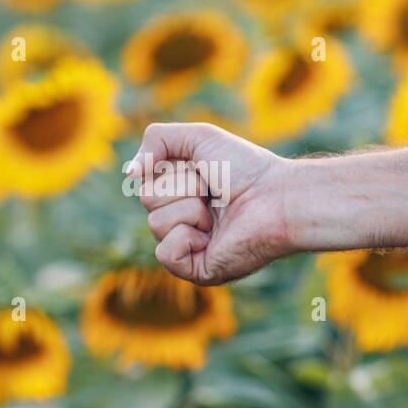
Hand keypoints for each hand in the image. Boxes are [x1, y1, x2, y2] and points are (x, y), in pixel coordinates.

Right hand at [127, 123, 292, 284]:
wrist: (277, 196)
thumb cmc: (246, 168)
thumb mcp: (197, 137)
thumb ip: (155, 140)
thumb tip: (130, 172)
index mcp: (181, 195)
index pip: (145, 180)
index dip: (173, 168)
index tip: (204, 170)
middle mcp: (183, 222)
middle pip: (146, 199)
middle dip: (182, 187)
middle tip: (214, 193)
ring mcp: (190, 248)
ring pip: (155, 223)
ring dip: (190, 210)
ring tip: (218, 213)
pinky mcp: (199, 270)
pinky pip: (164, 255)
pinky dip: (184, 238)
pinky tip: (210, 235)